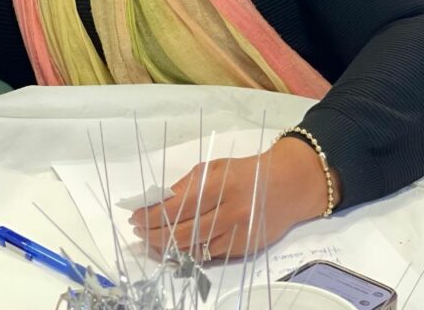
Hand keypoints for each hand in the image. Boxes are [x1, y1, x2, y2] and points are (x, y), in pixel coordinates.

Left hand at [130, 136, 333, 261]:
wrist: (288, 186)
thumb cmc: (246, 172)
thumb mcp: (215, 167)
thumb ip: (186, 185)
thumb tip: (156, 202)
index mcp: (220, 186)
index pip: (176, 207)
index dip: (151, 215)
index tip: (135, 216)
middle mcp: (230, 213)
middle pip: (182, 233)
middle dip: (154, 235)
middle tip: (139, 231)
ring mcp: (237, 234)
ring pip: (194, 249)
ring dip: (167, 247)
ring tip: (152, 240)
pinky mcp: (243, 249)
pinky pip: (209, 255)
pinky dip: (188, 253)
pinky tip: (175, 247)